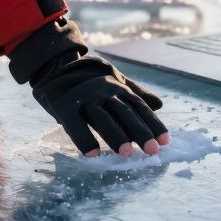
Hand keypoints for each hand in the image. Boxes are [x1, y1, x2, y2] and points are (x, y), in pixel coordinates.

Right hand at [7, 19, 169, 156]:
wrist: (55, 66)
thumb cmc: (89, 81)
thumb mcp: (114, 82)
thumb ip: (136, 93)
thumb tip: (159, 104)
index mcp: (118, 87)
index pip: (139, 107)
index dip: (152, 123)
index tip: (165, 141)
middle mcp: (104, 91)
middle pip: (125, 113)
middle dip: (140, 131)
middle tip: (152, 150)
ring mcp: (84, 98)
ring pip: (102, 118)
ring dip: (115, 135)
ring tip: (126, 152)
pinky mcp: (64, 106)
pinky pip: (74, 124)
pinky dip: (83, 138)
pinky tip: (92, 154)